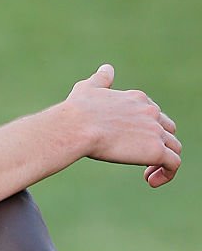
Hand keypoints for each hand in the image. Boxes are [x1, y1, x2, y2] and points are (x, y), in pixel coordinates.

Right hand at [63, 64, 179, 186]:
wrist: (76, 127)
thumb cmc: (77, 110)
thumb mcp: (89, 88)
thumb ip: (101, 79)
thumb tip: (106, 68)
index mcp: (138, 99)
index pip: (153, 115)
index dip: (145, 130)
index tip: (129, 144)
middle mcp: (151, 112)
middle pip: (168, 130)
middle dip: (158, 144)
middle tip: (140, 159)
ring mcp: (155, 131)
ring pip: (174, 148)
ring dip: (163, 162)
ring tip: (147, 174)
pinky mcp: (155, 150)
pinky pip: (173, 164)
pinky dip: (167, 174)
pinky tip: (150, 181)